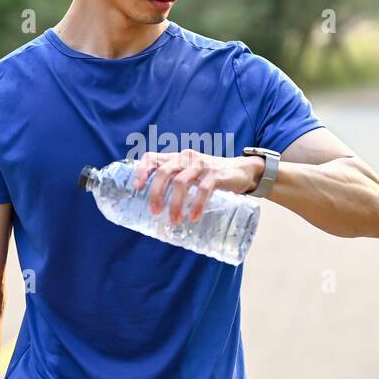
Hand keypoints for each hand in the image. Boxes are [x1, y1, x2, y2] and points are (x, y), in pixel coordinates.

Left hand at [131, 149, 263, 224]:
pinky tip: (193, 217)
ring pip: (181, 182)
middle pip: (164, 172)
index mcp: (177, 158)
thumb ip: (177, 183)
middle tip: (154, 212)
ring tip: (174, 221)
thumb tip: (158, 209)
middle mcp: (186, 158)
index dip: (142, 171)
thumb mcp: (191, 175)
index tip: (136, 188)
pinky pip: (202, 189)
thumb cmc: (211, 176)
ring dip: (175, 204)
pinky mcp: (215, 174)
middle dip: (156, 193)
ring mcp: (201, 165)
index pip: (153, 158)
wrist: (242, 170)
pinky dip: (196, 204)